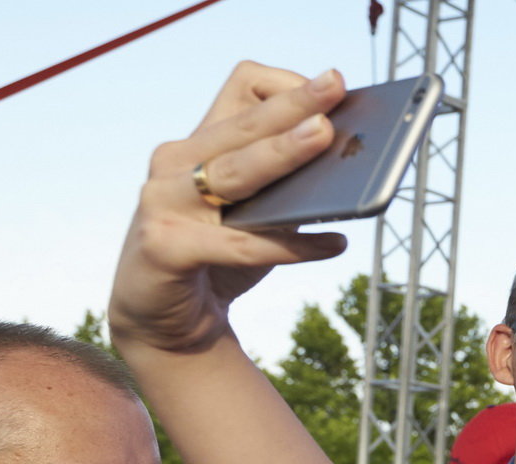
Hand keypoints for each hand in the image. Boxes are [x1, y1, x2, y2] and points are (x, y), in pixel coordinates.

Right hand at [109, 62, 348, 354]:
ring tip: (326, 139)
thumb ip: (288, 189)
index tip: (330, 89)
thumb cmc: (220, 261)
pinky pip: (240, 244)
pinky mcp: (164, 246)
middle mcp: (177, 163)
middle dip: (293, 104)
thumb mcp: (257, 216)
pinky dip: (290, 245)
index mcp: (201, 144)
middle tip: (335, 86)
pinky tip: (334, 244)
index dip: (287, 85)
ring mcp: (164, 201)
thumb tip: (351, 166)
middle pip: (244, 124)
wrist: (167, 324)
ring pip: (235, 172)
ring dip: (284, 153)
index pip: (242, 88)